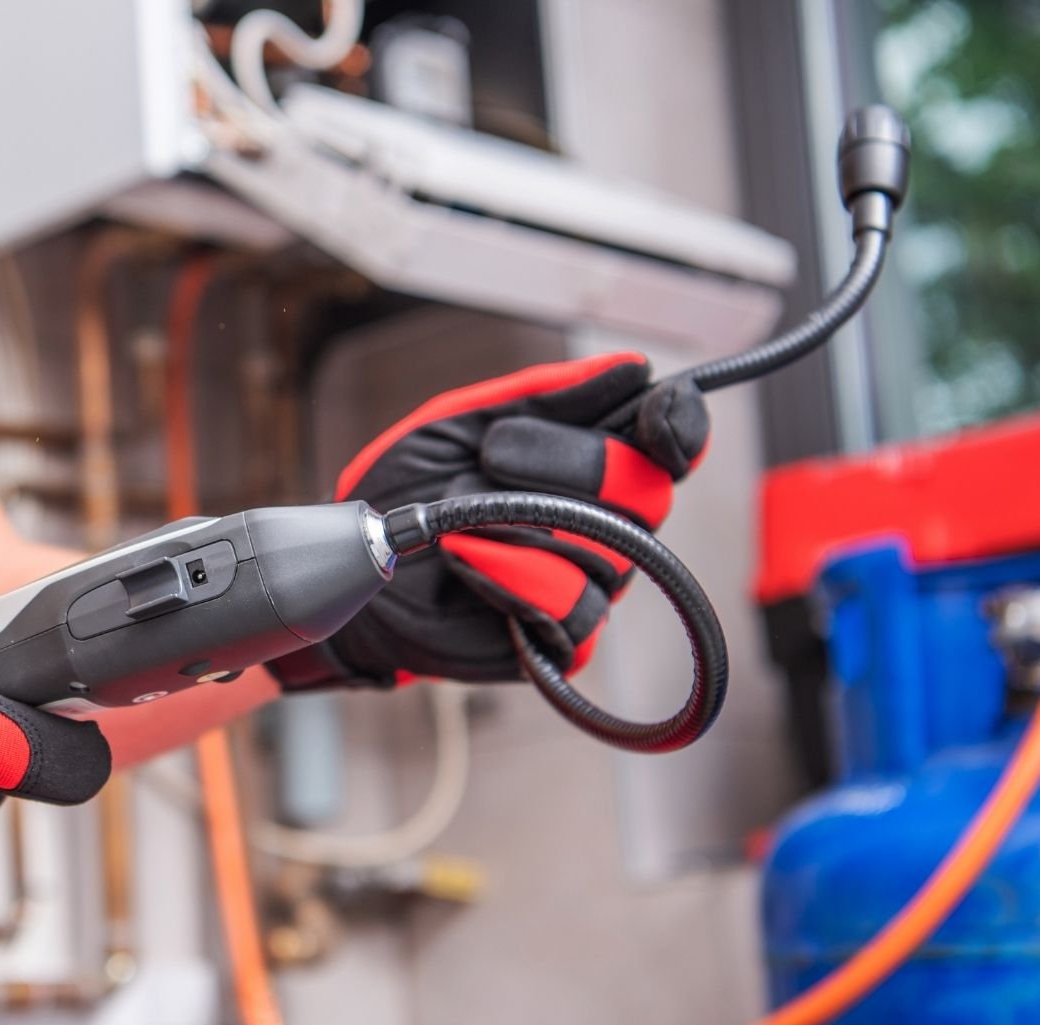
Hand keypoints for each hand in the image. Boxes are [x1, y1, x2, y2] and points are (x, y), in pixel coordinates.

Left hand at [267, 352, 708, 689]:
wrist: (359, 566)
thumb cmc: (410, 491)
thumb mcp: (463, 422)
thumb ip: (542, 394)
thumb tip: (630, 368)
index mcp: (593, 462)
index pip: (671, 442)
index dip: (680, 425)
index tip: (659, 410)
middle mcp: (607, 524)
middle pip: (647, 491)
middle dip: (567, 464)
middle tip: (492, 455)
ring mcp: (589, 584)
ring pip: (604, 552)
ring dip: (515, 523)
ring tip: (456, 518)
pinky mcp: (561, 640)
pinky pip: (570, 606)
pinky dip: (508, 576)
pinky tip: (464, 562)